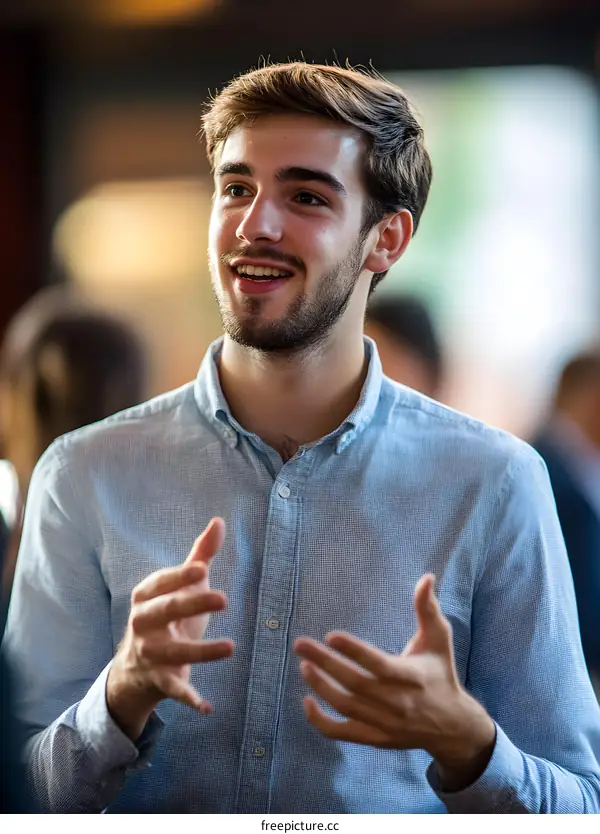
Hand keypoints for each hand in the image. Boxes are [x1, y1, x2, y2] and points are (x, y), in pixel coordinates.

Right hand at [107, 517, 233, 739]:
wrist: (135, 668)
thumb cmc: (167, 617)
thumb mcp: (181, 587)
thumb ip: (200, 556)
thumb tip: (219, 521)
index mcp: (146, 597)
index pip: (161, 583)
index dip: (180, 577)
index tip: (202, 569)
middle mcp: (142, 624)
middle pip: (166, 612)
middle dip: (193, 605)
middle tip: (224, 599)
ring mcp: (150, 654)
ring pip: (175, 653)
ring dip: (201, 652)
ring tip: (230, 647)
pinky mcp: (160, 681)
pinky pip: (175, 690)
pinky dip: (190, 700)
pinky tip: (208, 707)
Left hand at [294, 574, 495, 789]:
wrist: (452, 726)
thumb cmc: (440, 674)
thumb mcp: (439, 639)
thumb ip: (427, 609)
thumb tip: (426, 577)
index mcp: (413, 676)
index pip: (379, 665)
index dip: (354, 651)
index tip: (330, 635)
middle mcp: (398, 703)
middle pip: (356, 684)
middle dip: (325, 663)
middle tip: (300, 645)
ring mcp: (386, 724)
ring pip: (346, 707)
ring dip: (321, 687)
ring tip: (304, 666)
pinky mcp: (376, 738)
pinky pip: (343, 733)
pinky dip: (321, 722)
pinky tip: (306, 702)